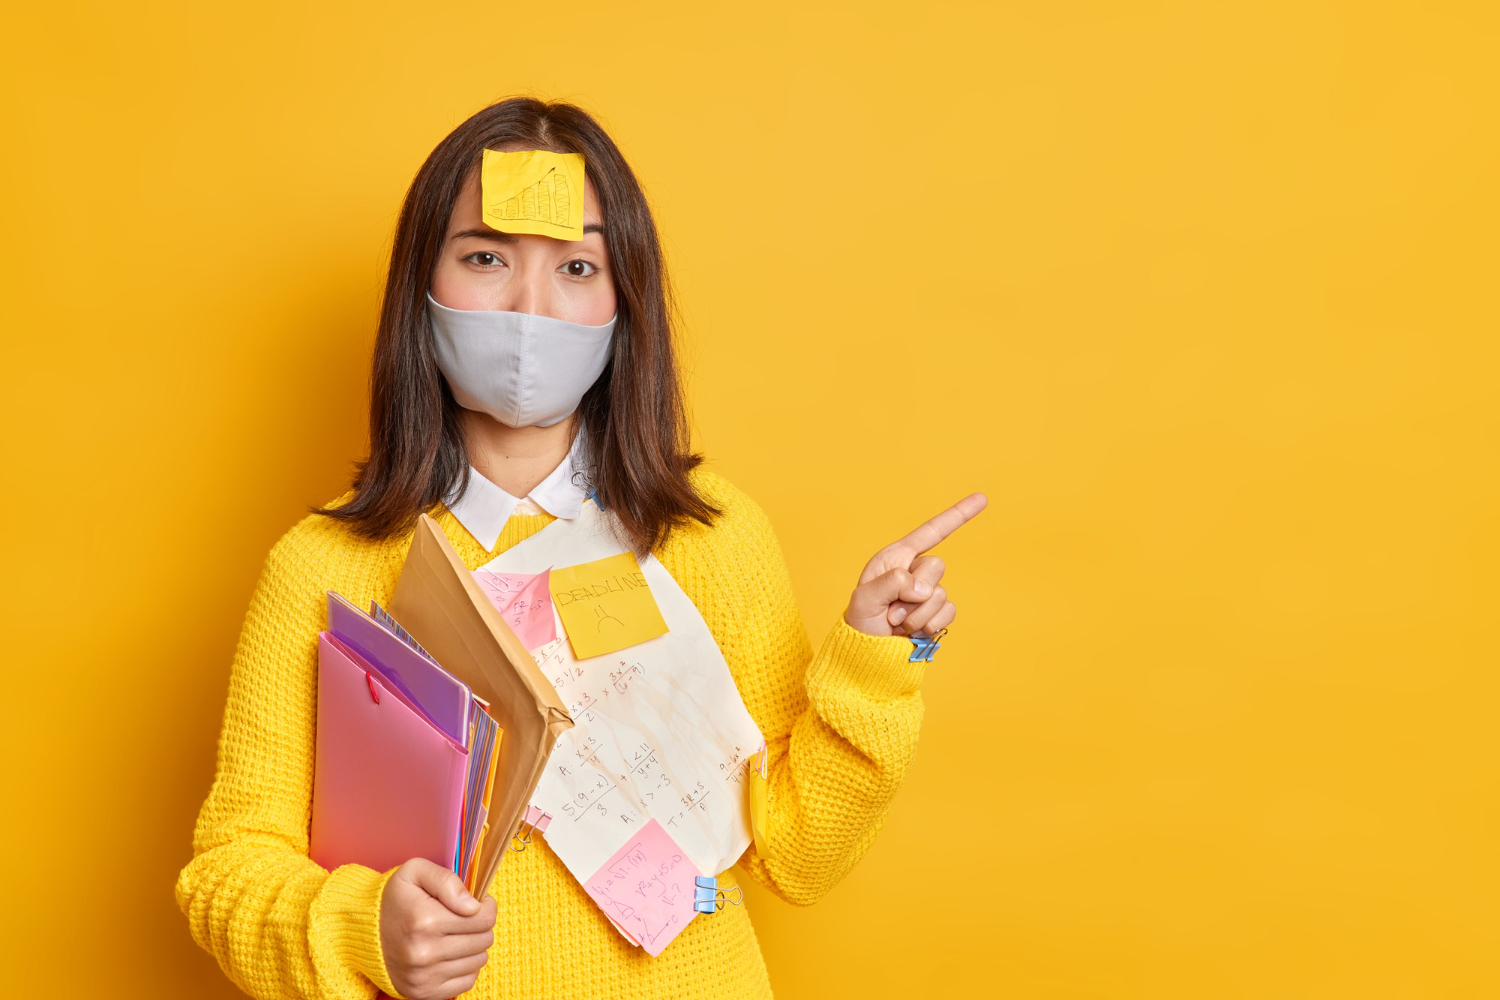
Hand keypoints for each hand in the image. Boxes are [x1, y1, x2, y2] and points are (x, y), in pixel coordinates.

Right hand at [379, 858, 496, 999]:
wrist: (363, 933)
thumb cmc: (394, 899)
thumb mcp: (415, 872)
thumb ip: (447, 881)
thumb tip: (473, 905)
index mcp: (425, 920)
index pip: (484, 918)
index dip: (486, 907)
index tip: (476, 903)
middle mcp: (424, 953)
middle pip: (484, 940)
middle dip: (480, 925)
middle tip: (464, 917)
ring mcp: (424, 976)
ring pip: (479, 960)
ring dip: (473, 946)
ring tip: (455, 935)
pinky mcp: (424, 992)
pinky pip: (467, 981)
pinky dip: (465, 967)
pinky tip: (450, 954)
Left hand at [844, 493, 987, 637]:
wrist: (869, 654)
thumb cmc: (860, 623)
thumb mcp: (864, 598)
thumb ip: (892, 584)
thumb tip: (924, 588)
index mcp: (896, 558)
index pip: (931, 532)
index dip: (957, 515)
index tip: (982, 498)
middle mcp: (914, 572)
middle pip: (936, 567)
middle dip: (913, 592)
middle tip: (890, 611)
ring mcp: (928, 594)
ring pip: (941, 595)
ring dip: (916, 615)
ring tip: (896, 624)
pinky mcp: (937, 613)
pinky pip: (948, 613)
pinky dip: (929, 625)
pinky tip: (912, 633)